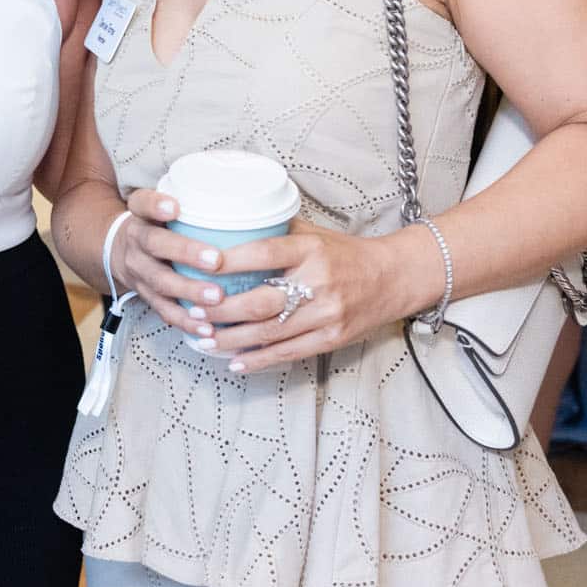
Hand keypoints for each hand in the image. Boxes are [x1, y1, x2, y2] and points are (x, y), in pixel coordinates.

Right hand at [106, 189, 231, 331]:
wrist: (120, 251)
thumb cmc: (160, 225)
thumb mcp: (166, 207)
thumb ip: (197, 204)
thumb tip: (257, 204)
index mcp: (141, 214)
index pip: (142, 203)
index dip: (156, 206)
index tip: (175, 208)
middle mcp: (137, 240)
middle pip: (155, 244)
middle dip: (186, 253)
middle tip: (216, 260)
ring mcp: (140, 270)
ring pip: (161, 282)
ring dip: (189, 291)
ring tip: (217, 297)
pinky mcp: (147, 296)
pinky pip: (165, 310)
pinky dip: (186, 321)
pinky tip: (207, 327)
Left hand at [178, 219, 426, 372]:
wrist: (394, 277)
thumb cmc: (345, 253)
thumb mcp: (314, 233)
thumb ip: (275, 230)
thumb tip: (227, 225)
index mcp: (310, 250)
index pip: (263, 254)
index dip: (229, 261)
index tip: (200, 266)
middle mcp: (318, 282)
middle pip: (261, 301)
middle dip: (221, 310)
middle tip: (193, 311)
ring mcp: (326, 315)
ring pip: (270, 333)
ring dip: (231, 339)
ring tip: (202, 339)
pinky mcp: (332, 339)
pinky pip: (288, 353)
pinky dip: (258, 360)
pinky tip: (233, 361)